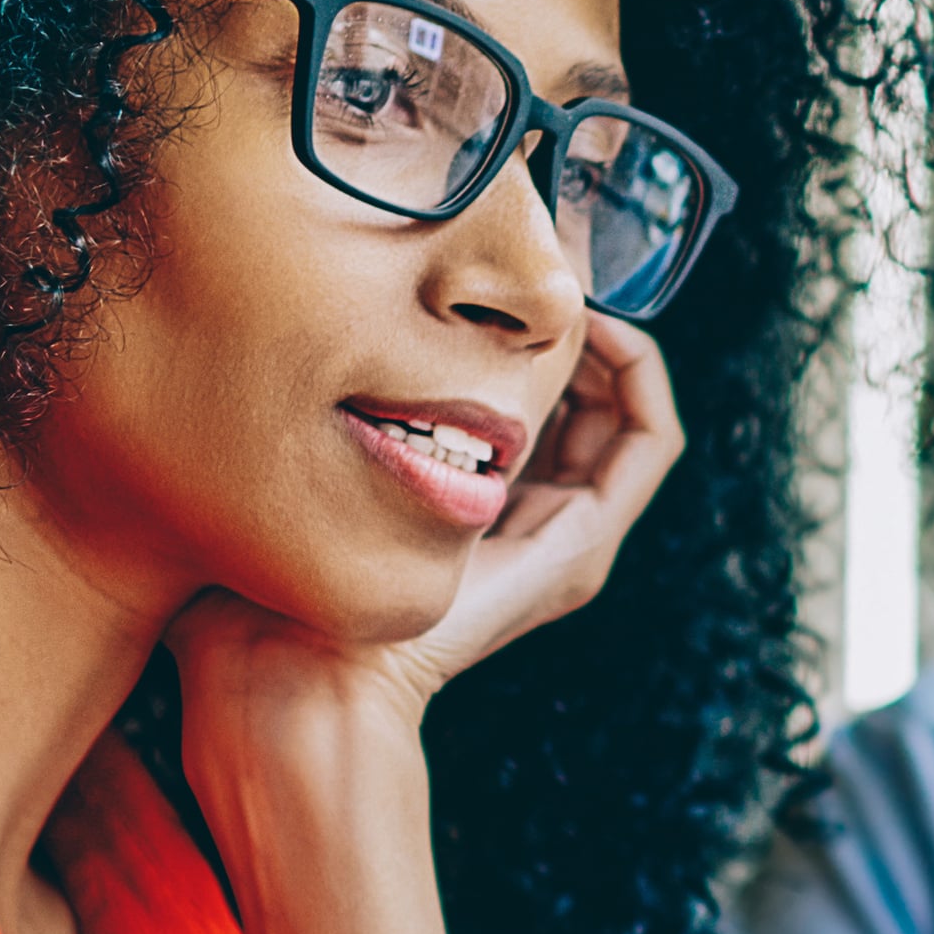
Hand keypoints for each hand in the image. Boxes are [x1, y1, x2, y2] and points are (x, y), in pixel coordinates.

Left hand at [172, 312, 687, 739]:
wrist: (304, 669)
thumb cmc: (280, 579)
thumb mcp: (308, 467)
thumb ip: (330, 414)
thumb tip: (313, 326)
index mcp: (478, 510)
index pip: (539, 406)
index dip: (533, 332)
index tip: (491, 276)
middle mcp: (533, 525)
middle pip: (590, 401)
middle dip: (572, 324)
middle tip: (536, 264)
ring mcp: (566, 538)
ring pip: (626, 410)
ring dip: (608, 338)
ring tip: (562, 286)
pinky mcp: (583, 542)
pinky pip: (652, 437)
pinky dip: (640, 370)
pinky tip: (591, 323)